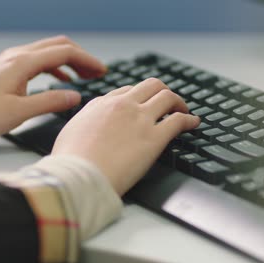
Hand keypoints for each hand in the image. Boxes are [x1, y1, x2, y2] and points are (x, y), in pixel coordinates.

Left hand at [0, 35, 106, 140]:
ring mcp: (12, 60)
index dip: (87, 60)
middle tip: (98, 72)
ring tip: (85, 75)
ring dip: (70, 61)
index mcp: (22, 63)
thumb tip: (76, 96)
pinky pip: (38, 61)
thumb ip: (50, 102)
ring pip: (49, 52)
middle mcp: (18, 56)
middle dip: (81, 57)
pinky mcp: (8, 68)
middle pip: (58, 46)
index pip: (64, 53)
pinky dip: (56, 67)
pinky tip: (63, 79)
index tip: (102, 71)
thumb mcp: (19, 112)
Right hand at [52, 78, 199, 194]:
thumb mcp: (70, 132)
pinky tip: (193, 124)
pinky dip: (189, 119)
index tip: (145, 104)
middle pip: (151, 85)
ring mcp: (140, 119)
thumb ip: (85, 122)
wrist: (79, 176)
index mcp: (101, 104)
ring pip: (167, 97)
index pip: (127, 91)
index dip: (140, 97)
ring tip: (184, 110)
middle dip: (162, 91)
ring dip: (179, 102)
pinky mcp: (154, 137)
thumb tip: (90, 124)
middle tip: (169, 102)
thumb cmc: (70, 161)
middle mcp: (122, 105)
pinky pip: (179, 120)